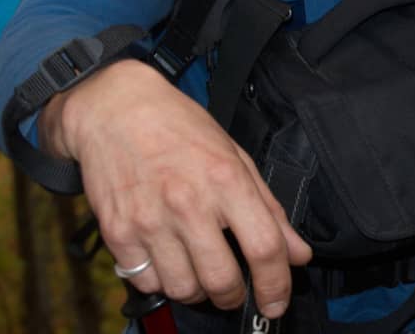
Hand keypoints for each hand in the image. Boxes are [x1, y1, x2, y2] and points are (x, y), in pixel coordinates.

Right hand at [40, 60, 311, 317]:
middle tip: (234, 289)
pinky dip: (161, 280)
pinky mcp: (117, 232)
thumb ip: (269, 209)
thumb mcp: (236, 156)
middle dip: (234, 296)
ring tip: (198, 268)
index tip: (276, 304)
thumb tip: (298, 254)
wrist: (116, 110)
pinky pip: (146, 281)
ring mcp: (149, 220)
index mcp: (226, 179)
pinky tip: (166, 257)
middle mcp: (188, 203)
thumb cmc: (180, 128)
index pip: (264, 248)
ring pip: (183, 289)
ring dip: (197, 290)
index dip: (277, 285)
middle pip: (222, 280)